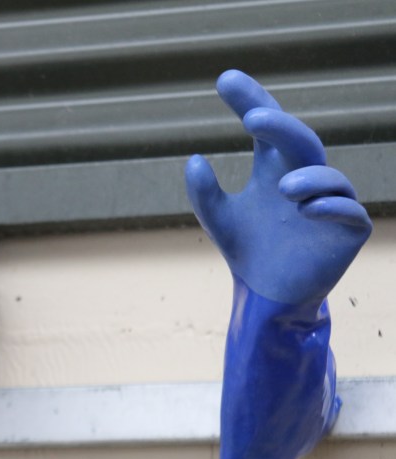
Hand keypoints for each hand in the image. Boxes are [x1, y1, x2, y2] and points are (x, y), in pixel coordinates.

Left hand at [185, 70, 371, 304]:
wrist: (265, 295)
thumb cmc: (246, 251)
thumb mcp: (218, 219)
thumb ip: (204, 193)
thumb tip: (193, 159)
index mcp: (274, 169)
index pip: (267, 127)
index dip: (252, 101)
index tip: (227, 80)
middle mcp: (304, 178)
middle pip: (300, 140)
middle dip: (280, 125)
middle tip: (253, 117)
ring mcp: (329, 203)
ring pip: (330, 177)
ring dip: (308, 177)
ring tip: (283, 188)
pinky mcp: (346, 232)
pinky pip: (348, 212)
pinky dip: (330, 207)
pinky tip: (306, 209)